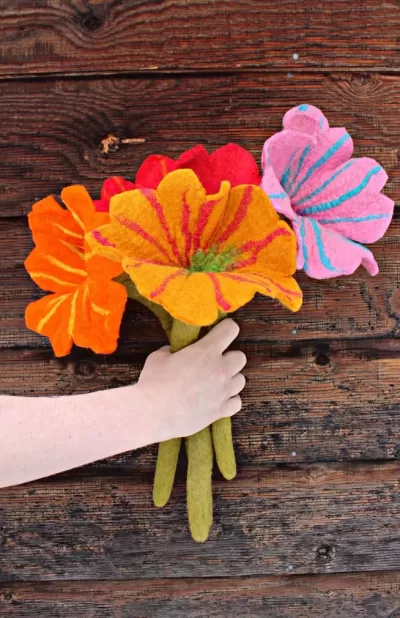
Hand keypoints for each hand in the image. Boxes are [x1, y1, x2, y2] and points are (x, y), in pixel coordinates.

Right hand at [136, 319, 246, 442]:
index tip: (220, 332)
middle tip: (214, 362)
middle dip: (229, 357)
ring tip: (215, 382)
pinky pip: (237, 402)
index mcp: (206, 351)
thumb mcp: (158, 357)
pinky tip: (218, 399)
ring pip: (241, 380)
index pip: (230, 330)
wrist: (154, 414)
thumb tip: (172, 352)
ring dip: (231, 379)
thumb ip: (170, 351)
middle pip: (240, 357)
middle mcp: (220, 369)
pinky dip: (230, 400)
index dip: (226, 328)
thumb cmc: (154, 383)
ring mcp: (223, 391)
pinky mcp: (221, 410)